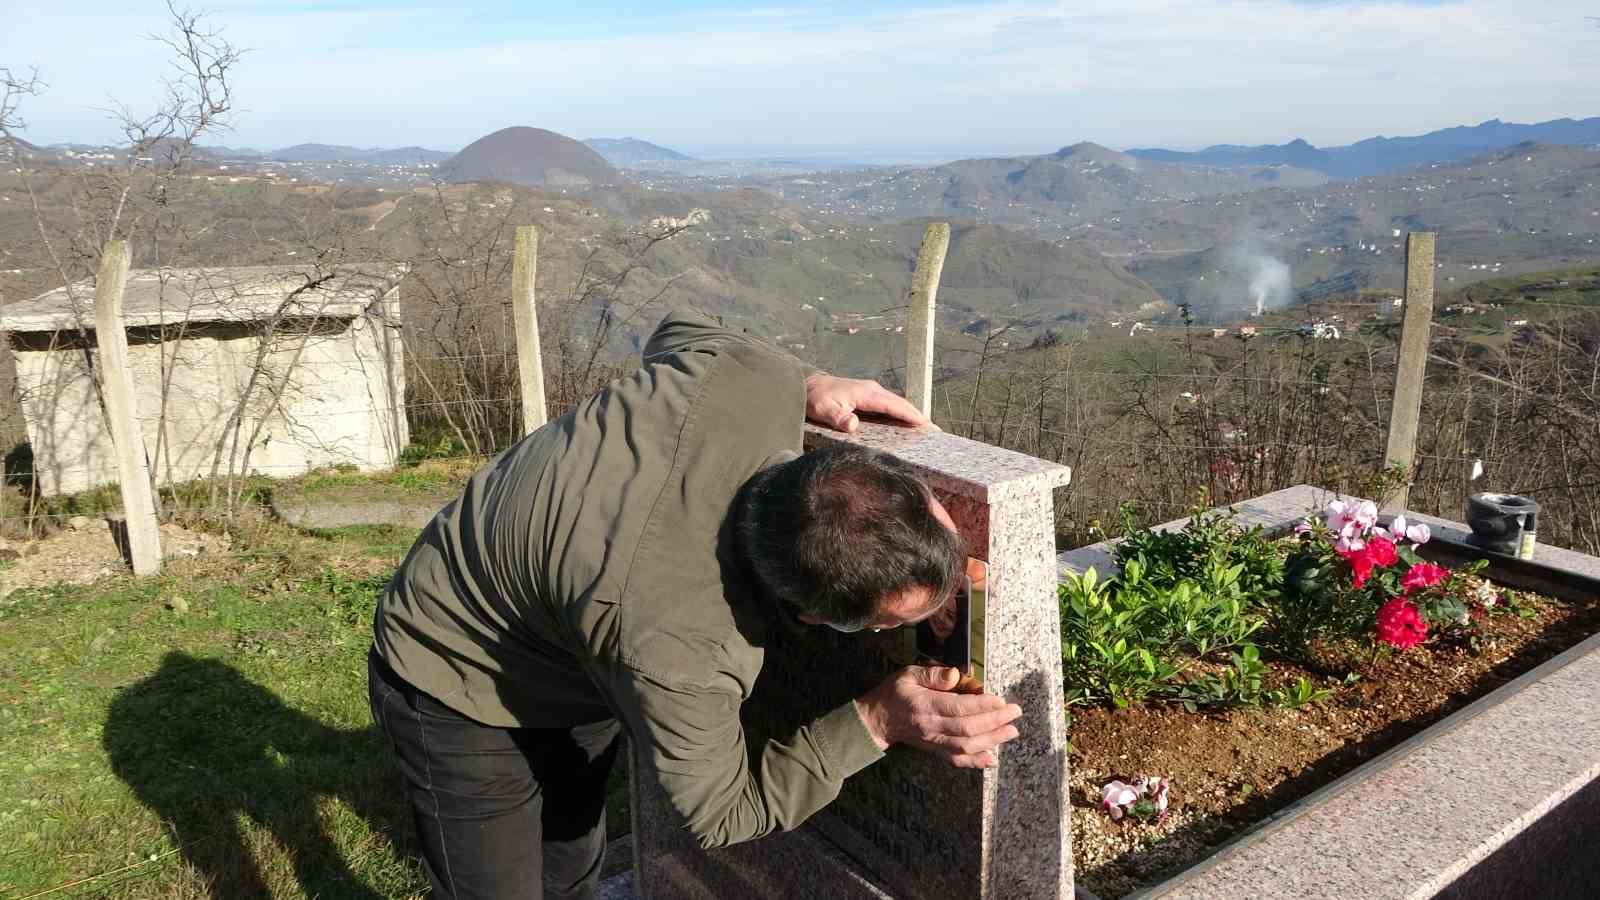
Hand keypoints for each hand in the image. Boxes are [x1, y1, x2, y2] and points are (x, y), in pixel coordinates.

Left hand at [805, 373, 932, 432]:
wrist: (806, 385)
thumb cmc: (815, 398)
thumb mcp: (824, 409)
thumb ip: (839, 417)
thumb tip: (853, 425)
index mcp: (867, 393)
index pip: (893, 405)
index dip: (910, 415)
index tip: (926, 425)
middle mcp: (873, 391)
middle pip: (901, 404)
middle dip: (917, 416)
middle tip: (935, 431)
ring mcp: (871, 393)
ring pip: (896, 405)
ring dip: (911, 415)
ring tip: (926, 430)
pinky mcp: (868, 397)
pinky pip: (889, 406)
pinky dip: (900, 414)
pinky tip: (905, 425)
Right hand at [853, 666, 1021, 767]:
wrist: (878, 720)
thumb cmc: (894, 693)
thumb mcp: (908, 674)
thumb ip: (932, 674)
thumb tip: (955, 674)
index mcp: (925, 705)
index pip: (958, 708)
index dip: (982, 705)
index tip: (1000, 700)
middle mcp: (931, 727)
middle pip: (967, 728)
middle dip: (995, 721)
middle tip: (1015, 713)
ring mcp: (934, 742)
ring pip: (966, 746)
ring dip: (992, 740)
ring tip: (1011, 731)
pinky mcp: (935, 750)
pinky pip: (957, 760)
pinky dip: (976, 762)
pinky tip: (992, 759)